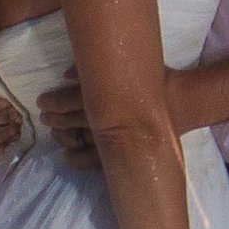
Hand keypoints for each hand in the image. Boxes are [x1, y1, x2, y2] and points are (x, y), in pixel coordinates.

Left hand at [42, 67, 189, 167]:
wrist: (186, 103)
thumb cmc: (159, 81)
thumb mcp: (131, 68)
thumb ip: (99, 70)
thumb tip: (67, 73)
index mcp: (110, 95)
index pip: (74, 99)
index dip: (54, 101)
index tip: (42, 101)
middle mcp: (110, 118)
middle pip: (73, 119)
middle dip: (55, 119)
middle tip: (43, 117)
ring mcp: (117, 137)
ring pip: (81, 140)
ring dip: (63, 137)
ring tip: (54, 134)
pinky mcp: (125, 152)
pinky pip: (96, 161)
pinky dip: (78, 160)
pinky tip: (67, 157)